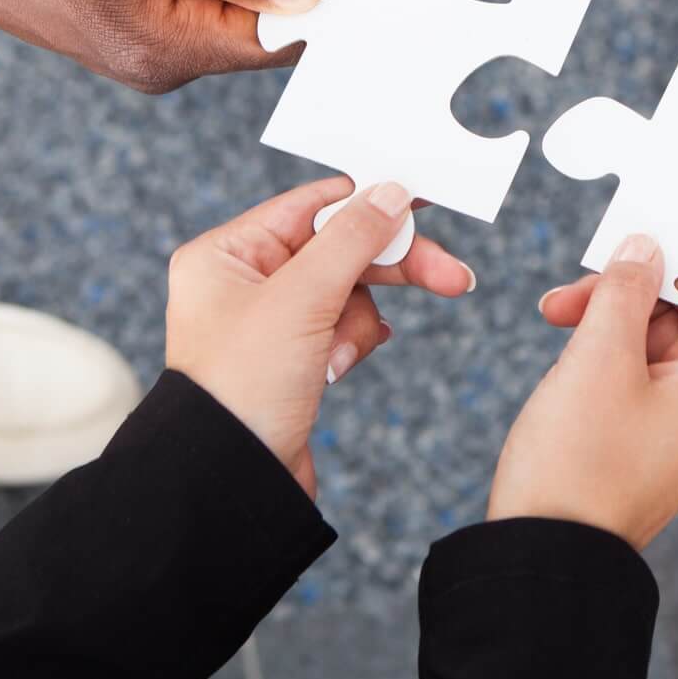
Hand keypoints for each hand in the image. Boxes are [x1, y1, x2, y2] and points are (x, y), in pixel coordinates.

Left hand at [166, 178, 474, 495]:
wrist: (230, 486)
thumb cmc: (244, 387)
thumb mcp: (302, 299)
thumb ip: (352, 239)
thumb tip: (391, 193)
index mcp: (226, 254)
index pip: (311, 206)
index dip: (368, 201)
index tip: (422, 198)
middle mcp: (243, 281)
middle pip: (339, 249)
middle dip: (391, 266)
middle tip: (451, 275)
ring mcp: (268, 322)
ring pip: (348, 292)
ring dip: (357, 322)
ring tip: (337, 357)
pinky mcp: (291, 358)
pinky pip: (341, 328)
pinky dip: (350, 343)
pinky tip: (339, 366)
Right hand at [488, 236, 677, 549]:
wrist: (544, 556)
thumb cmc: (577, 461)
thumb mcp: (599, 354)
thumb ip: (626, 290)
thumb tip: (647, 248)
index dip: (666, 269)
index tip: (615, 261)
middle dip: (624, 298)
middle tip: (567, 300)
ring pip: (656, 349)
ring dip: (607, 325)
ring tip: (557, 325)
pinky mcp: (653, 449)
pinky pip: (642, 383)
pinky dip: (606, 360)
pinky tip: (568, 361)